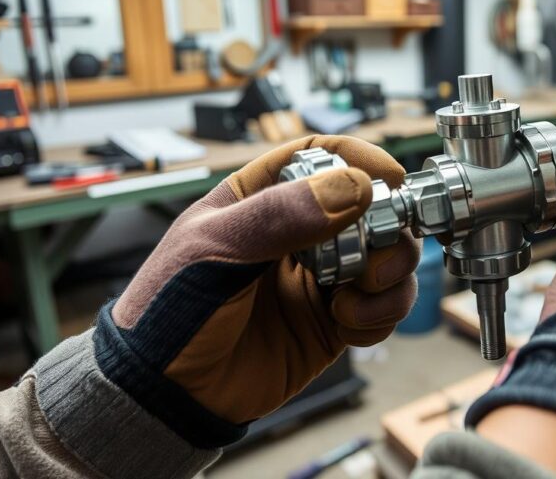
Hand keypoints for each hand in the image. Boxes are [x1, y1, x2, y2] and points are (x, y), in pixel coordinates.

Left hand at [99, 135, 419, 444]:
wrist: (164, 396)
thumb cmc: (168, 312)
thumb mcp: (216, 252)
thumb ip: (280, 216)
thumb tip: (351, 187)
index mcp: (261, 199)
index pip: (319, 158)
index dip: (359, 160)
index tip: (389, 178)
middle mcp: (299, 235)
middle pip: (372, 209)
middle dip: (389, 230)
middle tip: (378, 258)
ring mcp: (320, 279)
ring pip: (388, 259)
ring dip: (391, 277)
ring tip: (354, 300)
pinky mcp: (334, 323)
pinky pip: (382, 309)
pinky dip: (382, 316)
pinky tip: (348, 326)